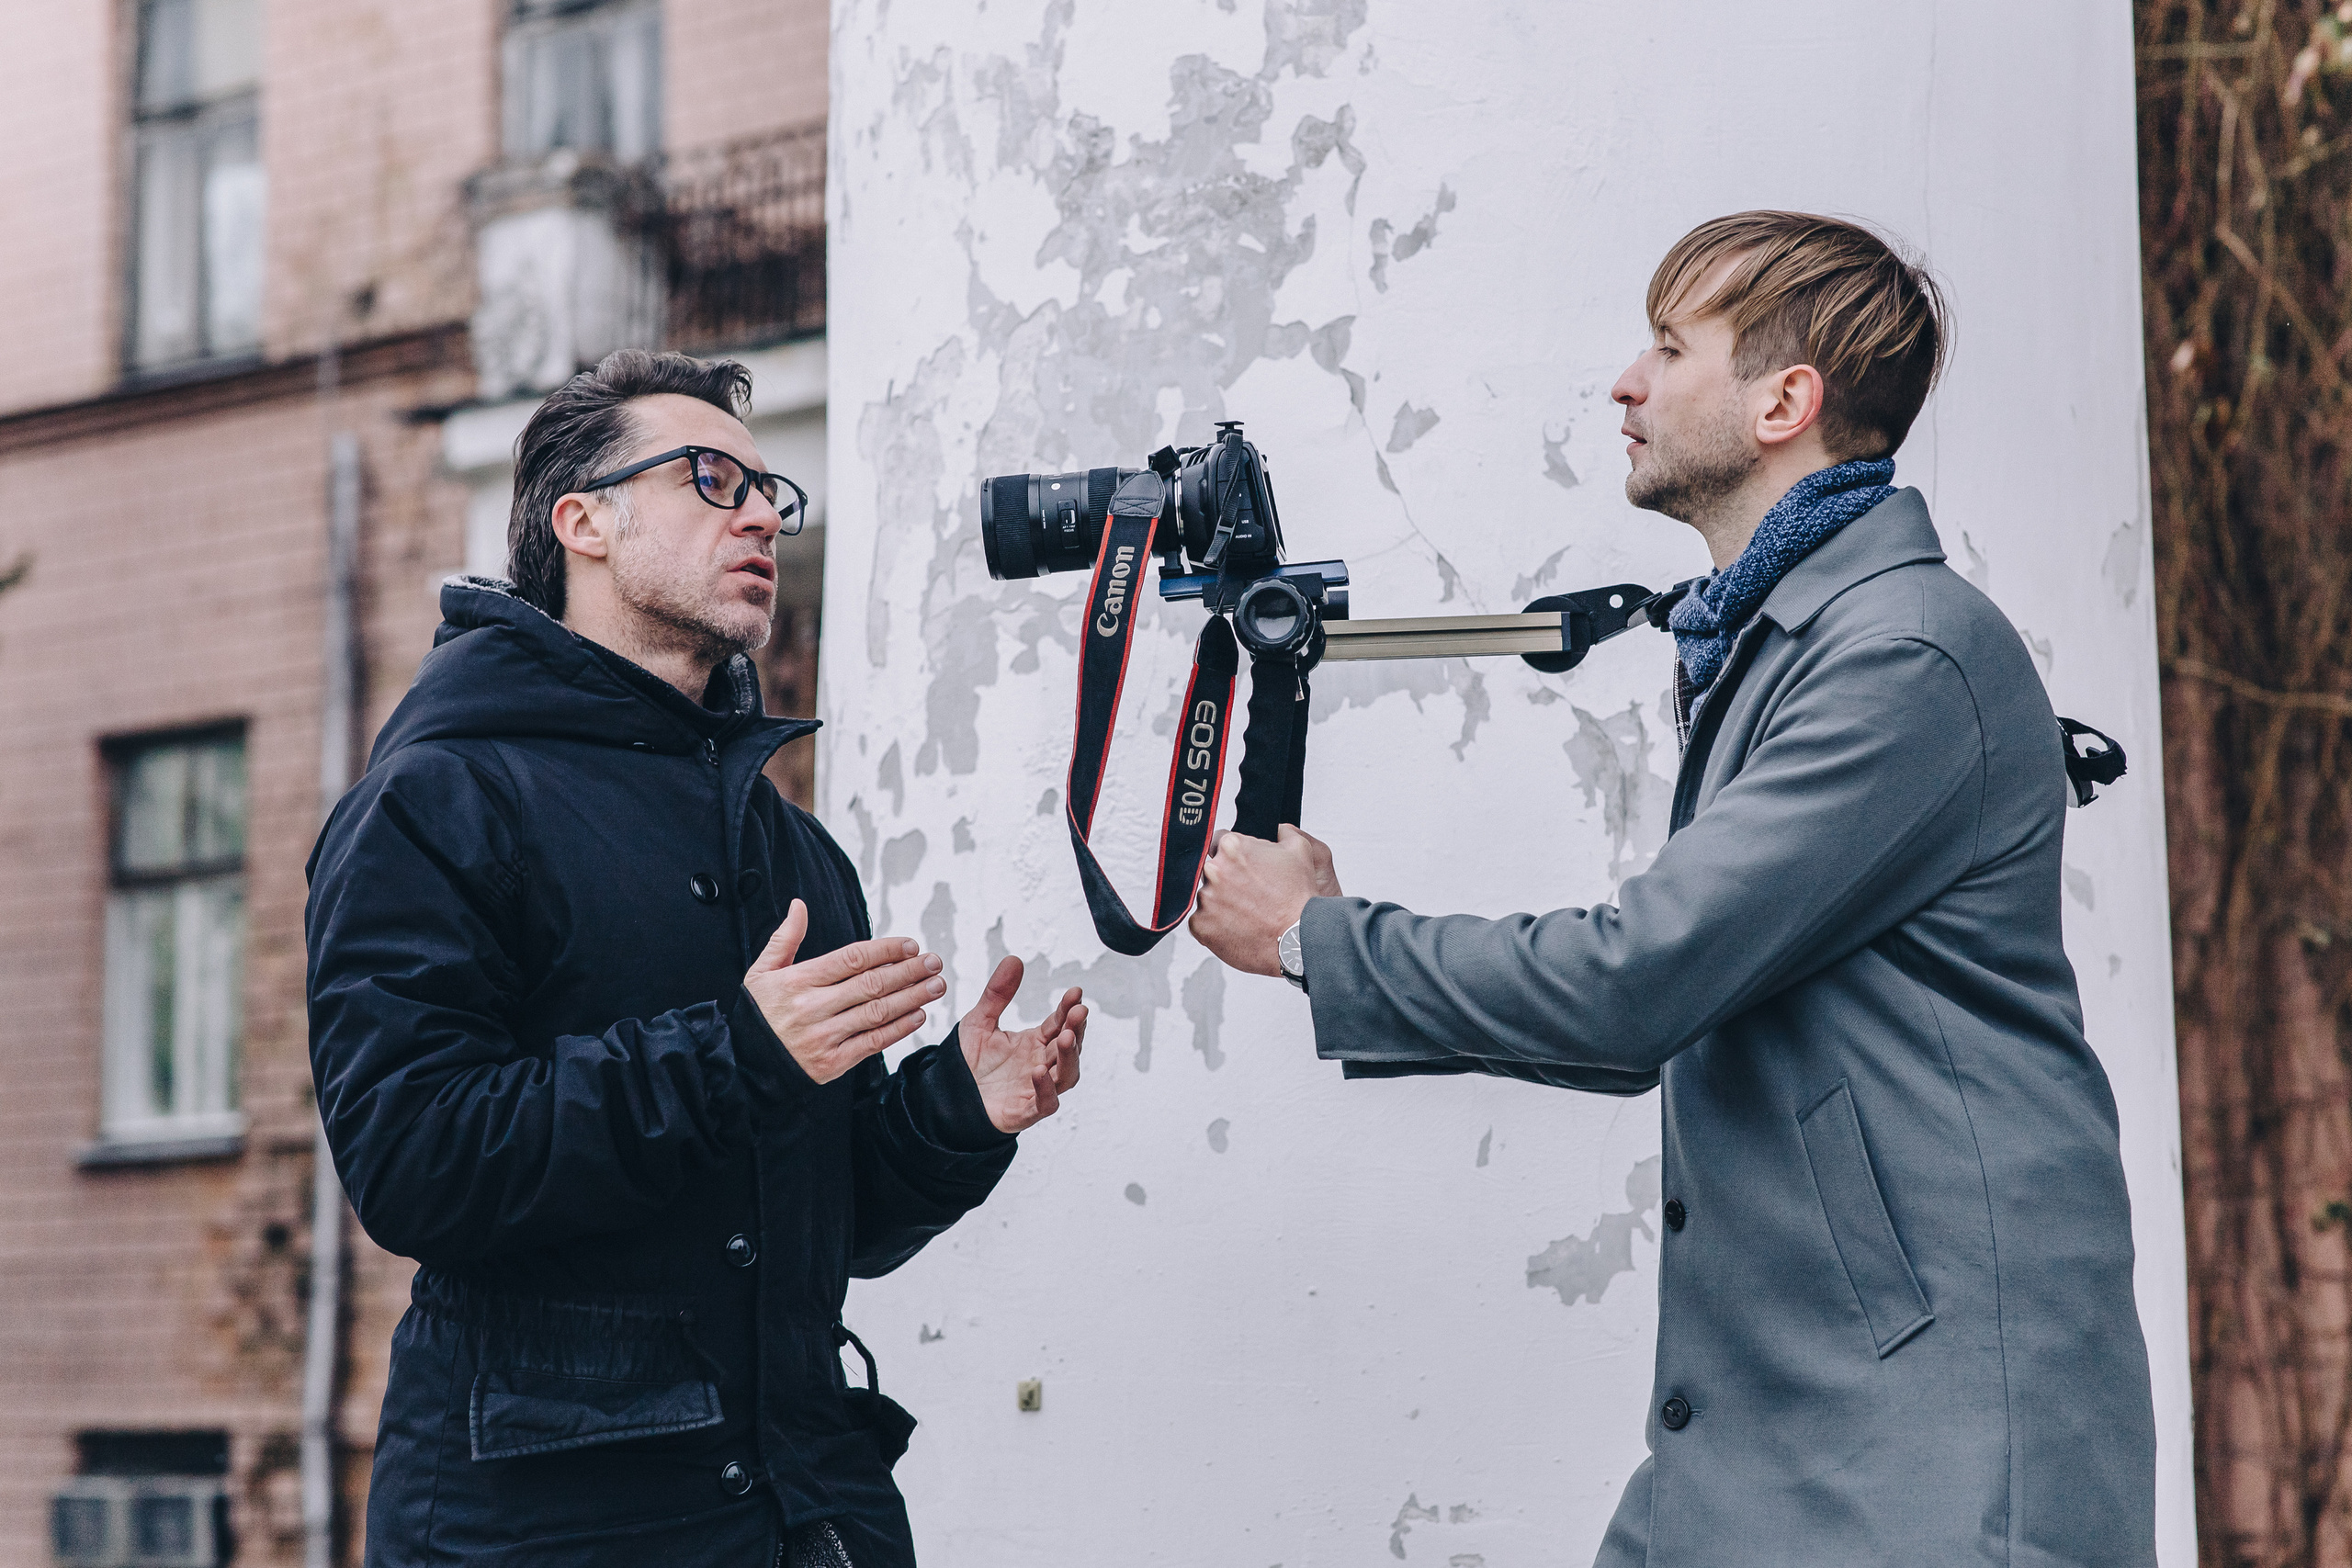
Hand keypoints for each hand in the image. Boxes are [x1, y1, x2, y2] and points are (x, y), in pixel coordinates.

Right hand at [743, 900, 946, 1083]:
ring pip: (876, 1013)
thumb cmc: (756, 1015)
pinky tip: (918, 1015)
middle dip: (908, 971)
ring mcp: (822, 1037)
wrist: (739, 1065)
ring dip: (911, 998)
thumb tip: (799, 905)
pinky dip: (898, 1029)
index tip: (910, 945)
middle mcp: (812, 1008)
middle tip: (934, 962)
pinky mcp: (830, 1063)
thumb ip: (784, 938)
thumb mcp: (760, 973)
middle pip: (870, 984)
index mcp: (797, 981)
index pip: (850, 959)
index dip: (884, 950)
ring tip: (935, 985)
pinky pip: (872, 1043)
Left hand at [960, 957, 1087, 1133]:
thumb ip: (997, 994)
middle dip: (1077, 1029)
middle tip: (1079, 1012)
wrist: (947, 1097)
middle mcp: (1041, 1064)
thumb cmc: (968, 1062)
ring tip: (1068, 1037)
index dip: (1068, 1009)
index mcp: (1035, 1043)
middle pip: (1069, 1048)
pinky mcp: (1025, 1111)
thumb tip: (1015, 959)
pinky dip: (1046, 1090)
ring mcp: (1036, 1089)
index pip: (1059, 1024)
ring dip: (1071, 1057)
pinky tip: (1039, 1072)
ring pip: (1066, 1075)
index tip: (1076, 992)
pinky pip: (1045, 1104)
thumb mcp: (979, 1022)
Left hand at [1188, 824, 1341, 976]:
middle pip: (1209, 869)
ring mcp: (1204, 900)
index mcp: (1231, 848)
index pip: (1217, 842)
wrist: (1296, 939)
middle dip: (1224, 878)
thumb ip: (1285, 832)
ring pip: (1205, 896)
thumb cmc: (1298, 898)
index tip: (1239, 866)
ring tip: (1245, 913)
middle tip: (1246, 892)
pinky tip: (1236, 926)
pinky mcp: (1200, 926)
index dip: (1230, 854)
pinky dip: (1215, 925)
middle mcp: (1213, 871)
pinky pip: (1201, 922)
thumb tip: (1279, 828)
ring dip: (1220, 902)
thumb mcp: (1300, 851)